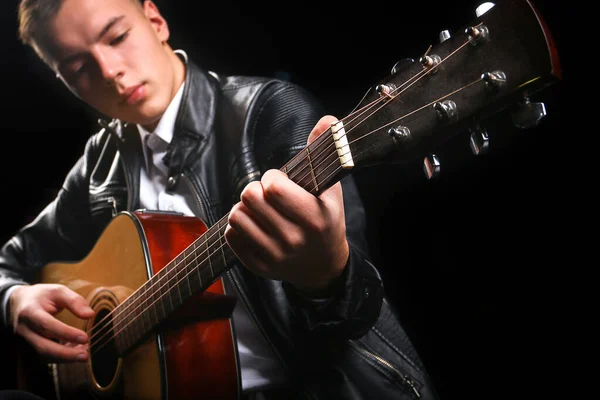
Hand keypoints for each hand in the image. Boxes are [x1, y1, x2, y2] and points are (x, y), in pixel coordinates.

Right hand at [9, 283, 94, 362]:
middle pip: (43, 347)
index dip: (66, 333)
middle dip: (65, 354)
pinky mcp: (29, 348)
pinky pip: (45, 356)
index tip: (84, 337)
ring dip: (65, 358)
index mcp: (30, 312)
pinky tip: (76, 350)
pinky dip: (61, 356)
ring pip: (44, 355)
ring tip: (84, 354)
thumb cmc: (41, 296)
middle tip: (85, 356)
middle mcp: (24, 329)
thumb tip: (90, 314)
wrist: (17, 303)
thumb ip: (74, 301)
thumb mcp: (58, 291)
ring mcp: (25, 341)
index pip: (47, 325)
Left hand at [225, 115, 348, 292]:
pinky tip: (255, 226)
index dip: (272, 178)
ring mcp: (275, 255)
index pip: (273, 187)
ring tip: (260, 210)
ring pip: (237, 216)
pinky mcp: (258, 266)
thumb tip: (327, 120)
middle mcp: (294, 239)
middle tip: (267, 195)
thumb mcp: (332, 190)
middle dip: (256, 190)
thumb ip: (325, 153)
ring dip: (245, 208)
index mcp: (314, 218)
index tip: (280, 182)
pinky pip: (232, 235)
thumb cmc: (327, 221)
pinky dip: (239, 227)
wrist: (323, 267)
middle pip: (250, 198)